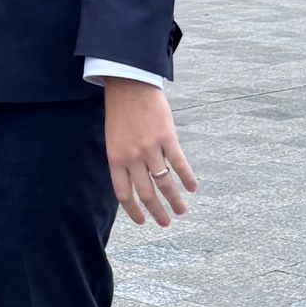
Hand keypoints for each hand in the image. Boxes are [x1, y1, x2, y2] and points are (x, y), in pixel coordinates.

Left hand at [101, 78, 195, 227]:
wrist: (129, 84)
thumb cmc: (119, 110)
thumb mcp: (112, 138)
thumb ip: (122, 159)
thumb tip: (134, 179)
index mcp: (115, 158)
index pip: (124, 193)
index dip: (133, 210)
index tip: (142, 221)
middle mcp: (133, 157)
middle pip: (147, 193)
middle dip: (157, 212)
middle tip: (165, 222)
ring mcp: (151, 148)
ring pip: (165, 182)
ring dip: (175, 200)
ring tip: (182, 210)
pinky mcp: (167, 138)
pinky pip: (179, 163)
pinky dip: (187, 177)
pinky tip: (193, 188)